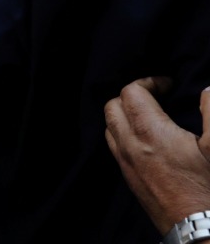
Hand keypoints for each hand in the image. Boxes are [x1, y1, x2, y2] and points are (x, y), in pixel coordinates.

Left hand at [105, 78, 209, 233]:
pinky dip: (123, 133)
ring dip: (124, 114)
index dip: (149, 81)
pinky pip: (114, 147)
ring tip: (150, 115)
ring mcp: (126, 164)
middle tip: (157, 96)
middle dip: (131, 95)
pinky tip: (146, 139)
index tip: (167, 84)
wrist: (199, 229)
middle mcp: (130, 147)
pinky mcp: (129, 179)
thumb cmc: (209, 188)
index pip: (131, 92)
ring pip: (109, 126)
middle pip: (112, 106)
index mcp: (151, 133)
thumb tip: (206, 90)